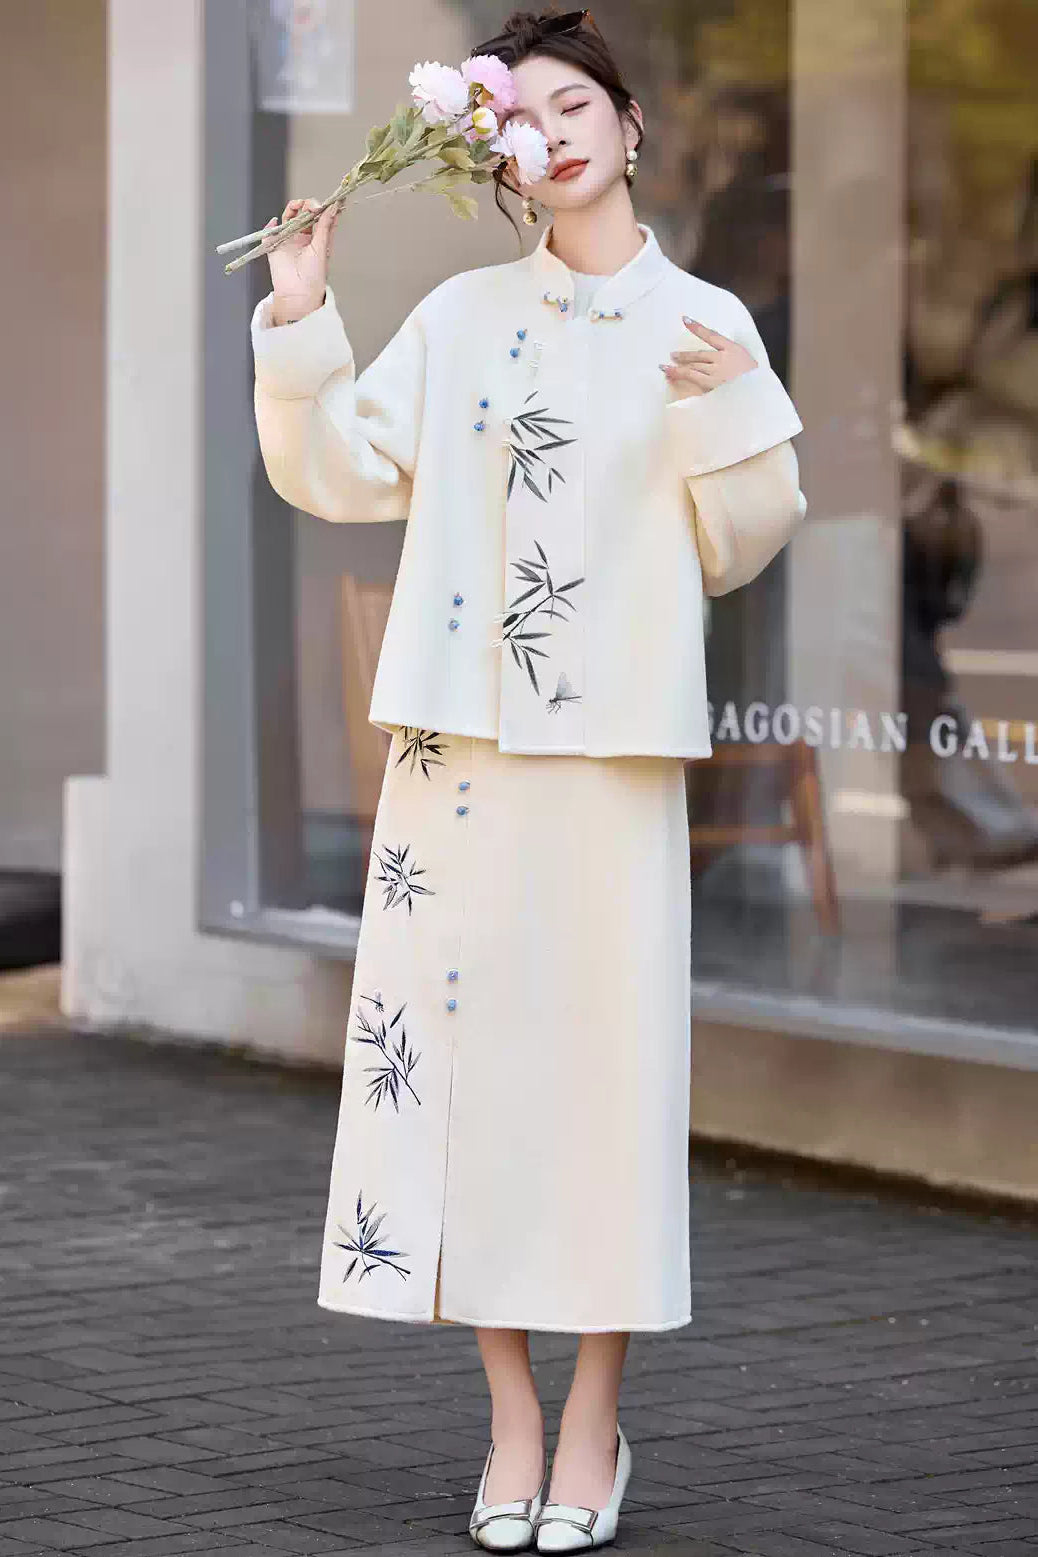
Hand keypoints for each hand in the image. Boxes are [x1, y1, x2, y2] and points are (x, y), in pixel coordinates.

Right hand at [261, 196, 340, 325]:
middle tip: (311, 206)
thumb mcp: (322, 247)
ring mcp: (288, 240)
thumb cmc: (314, 275)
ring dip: (292, 208)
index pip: (318, 216)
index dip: (321, 207)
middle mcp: (302, 236)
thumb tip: (332, 207)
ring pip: (288, 217)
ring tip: (296, 207)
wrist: (299, 293)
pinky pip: (269, 232)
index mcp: (316, 238)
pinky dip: (270, 226)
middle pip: (302, 212)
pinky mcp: (274, 246)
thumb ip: (325, 226)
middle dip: (307, 205)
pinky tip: (275, 223)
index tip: (325, 203)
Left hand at [660, 317, 757, 397]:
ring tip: (666, 367)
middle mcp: (723, 357)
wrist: (760, 394)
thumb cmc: (755, 381)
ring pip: (693, 365)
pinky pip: (691, 376)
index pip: (712, 335)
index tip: (686, 320)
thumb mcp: (746, 362)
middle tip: (673, 355)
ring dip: (679, 365)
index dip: (697, 327)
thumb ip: (732, 357)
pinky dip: (678, 373)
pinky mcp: (711, 383)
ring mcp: (716, 370)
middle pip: (699, 353)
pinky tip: (669, 373)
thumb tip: (721, 357)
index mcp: (733, 349)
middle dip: (685, 355)